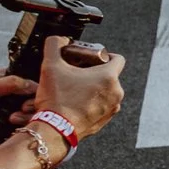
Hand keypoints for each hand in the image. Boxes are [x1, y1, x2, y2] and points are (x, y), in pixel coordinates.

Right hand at [6, 35, 124, 138]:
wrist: (55, 128)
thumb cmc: (57, 100)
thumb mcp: (50, 66)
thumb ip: (54, 46)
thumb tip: (59, 39)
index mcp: (109, 77)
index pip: (118, 58)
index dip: (104, 55)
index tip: (91, 58)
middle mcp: (117, 92)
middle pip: (109, 75)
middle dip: (94, 72)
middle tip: (76, 74)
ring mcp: (113, 108)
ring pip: (106, 91)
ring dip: (93, 88)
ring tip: (74, 89)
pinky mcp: (106, 120)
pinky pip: (102, 106)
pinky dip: (92, 102)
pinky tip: (76, 102)